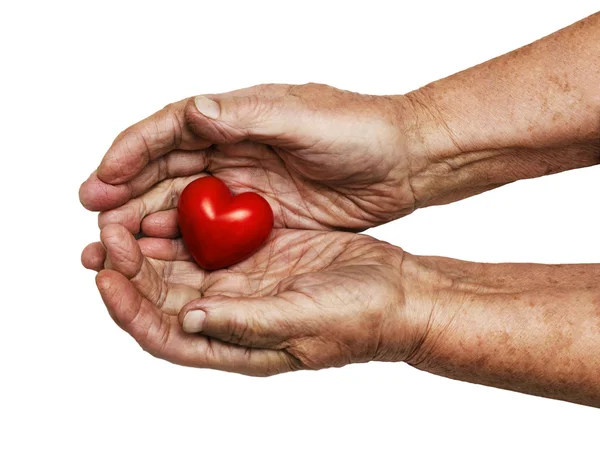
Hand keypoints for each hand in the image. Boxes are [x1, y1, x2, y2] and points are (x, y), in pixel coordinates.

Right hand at [79, 83, 427, 232]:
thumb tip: (193, 109)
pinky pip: (211, 231)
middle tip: (96, 224)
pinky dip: (183, 243)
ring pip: (182, 204)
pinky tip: (162, 258)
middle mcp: (233, 150)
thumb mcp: (306, 120)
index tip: (100, 182)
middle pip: (165, 172)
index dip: (129, 155)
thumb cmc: (362, 132)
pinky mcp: (261, 217)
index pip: (168, 132)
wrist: (404, 162)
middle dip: (126, 195)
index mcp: (237, 118)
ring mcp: (244, 186)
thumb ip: (249, 117)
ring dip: (147, 223)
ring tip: (115, 246)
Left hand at [82, 224, 426, 374]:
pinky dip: (188, 225)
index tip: (106, 278)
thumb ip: (246, 323)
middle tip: (104, 237)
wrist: (397, 291)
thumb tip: (190, 319)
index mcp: (235, 342)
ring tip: (123, 218)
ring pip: (180, 266)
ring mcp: (244, 281)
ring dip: (149, 246)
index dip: (129, 310)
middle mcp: (231, 313)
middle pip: (161, 298)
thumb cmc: (360, 318)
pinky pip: (211, 239)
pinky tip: (173, 204)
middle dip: (128, 270)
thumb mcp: (303, 322)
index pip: (165, 335)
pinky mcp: (259, 253)